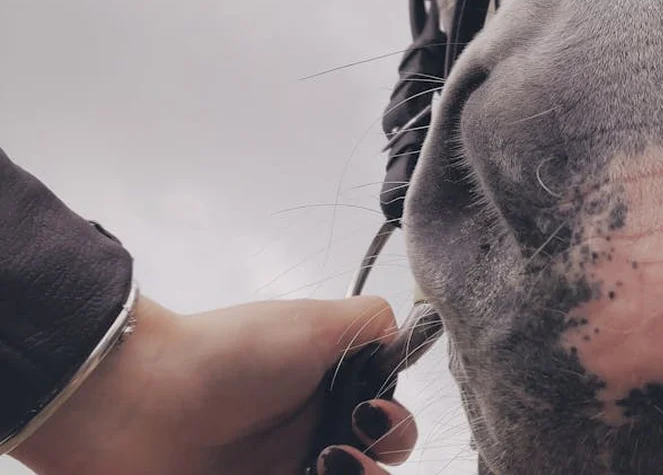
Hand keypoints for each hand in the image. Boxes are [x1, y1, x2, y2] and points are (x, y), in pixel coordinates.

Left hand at [10, 293, 417, 473]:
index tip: (370, 413)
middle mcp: (312, 432)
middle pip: (375, 462)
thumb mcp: (312, 320)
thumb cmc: (227, 356)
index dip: (392, 423)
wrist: (138, 402)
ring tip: (323, 469)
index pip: (386, 418)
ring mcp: (283, 469)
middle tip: (341, 448)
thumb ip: (370, 322)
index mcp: (329, 387)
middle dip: (378, 458)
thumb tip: (408, 335)